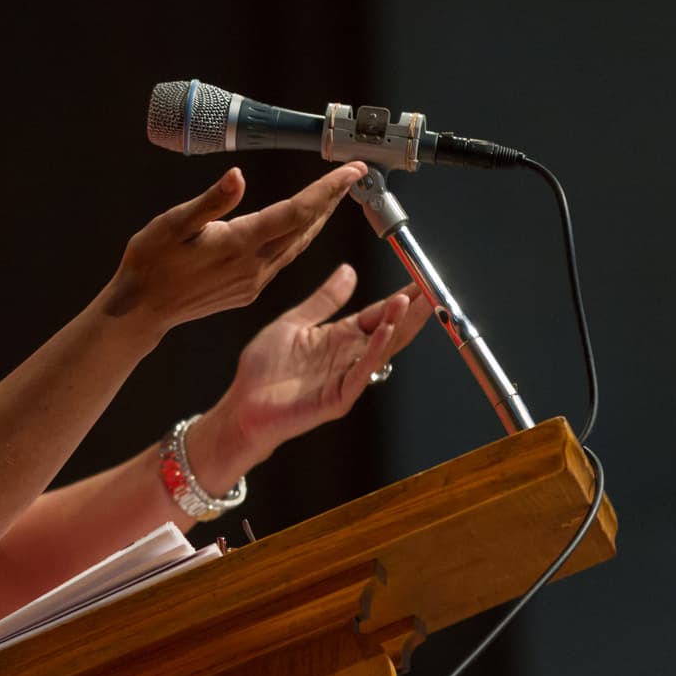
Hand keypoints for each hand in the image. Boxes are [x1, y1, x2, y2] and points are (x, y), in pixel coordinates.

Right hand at [102, 163, 367, 337]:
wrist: (141, 309)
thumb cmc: (150, 262)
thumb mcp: (173, 223)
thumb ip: (212, 201)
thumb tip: (239, 176)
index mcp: (240, 243)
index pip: (298, 211)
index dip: (328, 189)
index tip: (352, 169)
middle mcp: (254, 266)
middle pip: (305, 228)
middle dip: (330, 200)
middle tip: (351, 175)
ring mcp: (253, 282)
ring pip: (296, 245)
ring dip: (317, 219)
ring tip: (332, 196)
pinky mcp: (247, 291)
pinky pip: (282, 259)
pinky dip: (297, 237)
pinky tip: (298, 227)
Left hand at [198, 265, 432, 468]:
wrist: (243, 405)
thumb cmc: (264, 370)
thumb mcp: (293, 323)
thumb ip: (323, 300)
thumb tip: (348, 270)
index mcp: (339, 338)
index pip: (378, 313)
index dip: (399, 297)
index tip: (420, 278)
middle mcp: (348, 356)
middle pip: (388, 329)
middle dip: (411, 309)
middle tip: (432, 287)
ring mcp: (346, 377)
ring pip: (381, 349)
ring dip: (397, 324)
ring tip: (412, 300)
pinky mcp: (339, 397)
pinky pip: (362, 371)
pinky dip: (375, 350)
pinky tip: (385, 329)